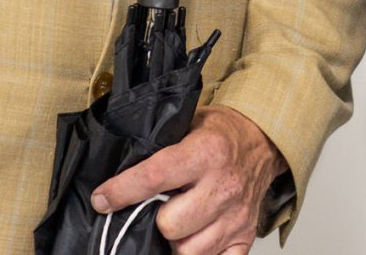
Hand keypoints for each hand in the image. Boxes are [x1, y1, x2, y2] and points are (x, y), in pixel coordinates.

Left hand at [90, 104, 288, 254]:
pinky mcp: (245, 236)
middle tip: (157, 209)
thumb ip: (157, 148)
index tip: (103, 200)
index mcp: (206, 152)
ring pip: (189, 251)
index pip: (154, 178)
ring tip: (177, 224)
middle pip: (170, 225)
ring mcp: (236, 216)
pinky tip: (195, 238)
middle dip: (155, 220)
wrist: (262, 140)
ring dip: (176, 242)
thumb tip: (117, 175)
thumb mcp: (188, 124)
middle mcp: (223, 185)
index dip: (121, 192)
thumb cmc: (221, 133)